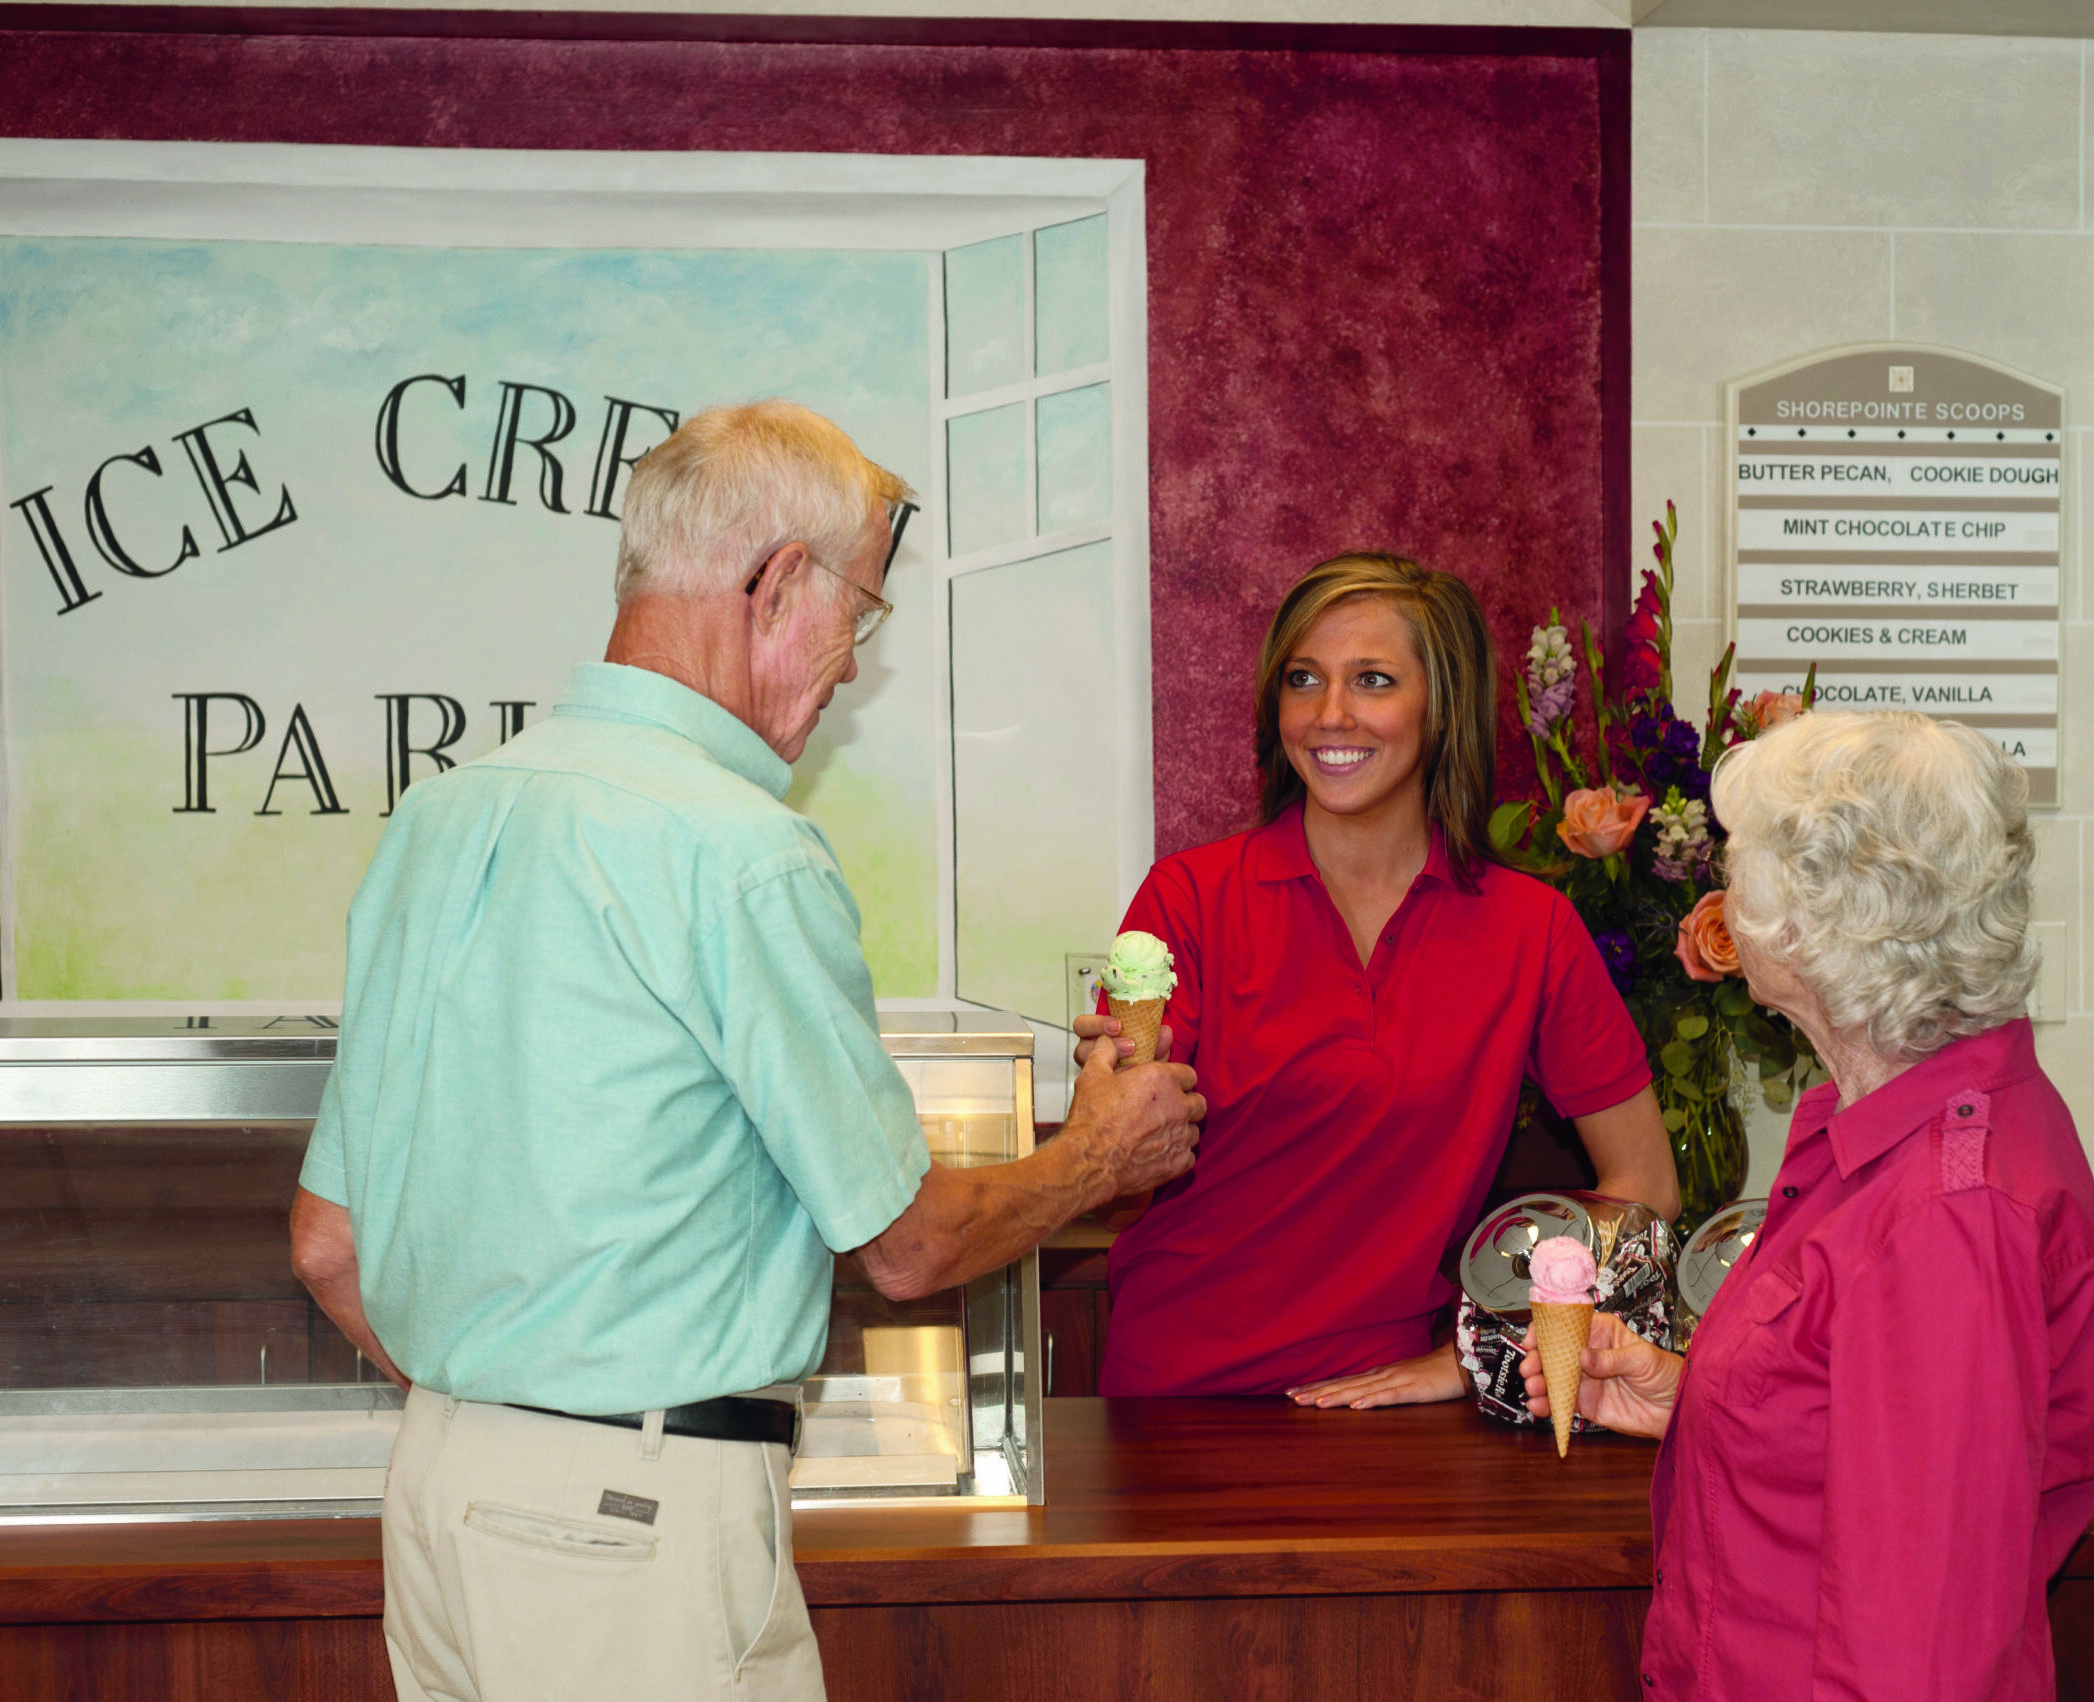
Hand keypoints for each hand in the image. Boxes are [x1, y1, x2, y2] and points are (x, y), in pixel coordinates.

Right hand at [1059, 1018, 1203, 1203]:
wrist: (1090, 1161)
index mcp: (1162, 1079)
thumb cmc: (1092, 1119)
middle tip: (1166, 1109)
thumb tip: (1109, 1042)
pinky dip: (1178, 1154)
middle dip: (1185, 1104)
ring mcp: (1181, 1135)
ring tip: (1161, 1132)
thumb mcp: (1092, 1075)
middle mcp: (1178, 1106)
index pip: (1189, 1074)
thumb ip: (1105, 1053)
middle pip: (1198, 1102)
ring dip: (1182, 1129)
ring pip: (1194, 1129)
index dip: (1178, 1079)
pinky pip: (1189, 1155)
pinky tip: (1161, 1153)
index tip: (1166, 1086)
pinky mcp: (1179, 1161)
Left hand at [1287, 1340, 1465, 1408]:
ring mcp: (1395, 1381)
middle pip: (1343, 1385)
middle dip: (1316, 1392)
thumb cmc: (1432, 1374)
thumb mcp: (1401, 1382)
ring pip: (1359, 1390)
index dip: (1316, 1388)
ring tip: (1313, 1403)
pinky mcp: (1412, 1389)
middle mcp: (1380, 1376)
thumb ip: (1381, 1389)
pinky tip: (1356, 1406)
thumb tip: (1358, 1397)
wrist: (1461, 1363)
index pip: (1340, 1382)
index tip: (1291, 1393)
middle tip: (1290, 1399)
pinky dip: (1371, 1401)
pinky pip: (1389, 1396)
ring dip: (1336, 1397)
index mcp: (1376, 1376)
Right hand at [1519, 1311, 1681, 1440]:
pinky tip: (1537, 1405)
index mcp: (1602, 1333)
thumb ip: (1611, 1359)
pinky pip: (1561, 1402)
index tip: (1534, 1339)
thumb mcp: (1642, 1359)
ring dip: (1539, 1382)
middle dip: (1538, 1358)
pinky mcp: (1586, 1402)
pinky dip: (1547, 1404)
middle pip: (1554, 1352)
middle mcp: (1588, 1354)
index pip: (1567, 1326)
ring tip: (1533, 1387)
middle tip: (1531, 1367)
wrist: (1676, 1410)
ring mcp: (1585, 1379)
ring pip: (1553, 1377)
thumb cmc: (1666, 1374)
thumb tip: (1583, 1357)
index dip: (1547, 1330)